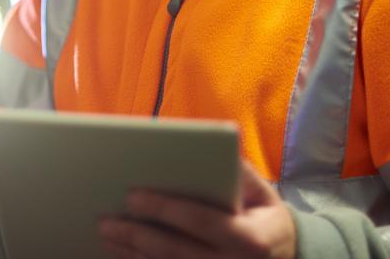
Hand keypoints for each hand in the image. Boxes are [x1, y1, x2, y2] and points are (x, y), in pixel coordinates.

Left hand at [97, 158, 295, 258]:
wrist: (284, 257)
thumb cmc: (264, 216)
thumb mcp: (261, 192)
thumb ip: (238, 171)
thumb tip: (216, 141)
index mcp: (250, 239)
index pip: (202, 221)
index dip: (165, 208)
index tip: (133, 195)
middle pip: (176, 252)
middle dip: (137, 234)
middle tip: (105, 219)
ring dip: (131, 253)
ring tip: (105, 233)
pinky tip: (119, 252)